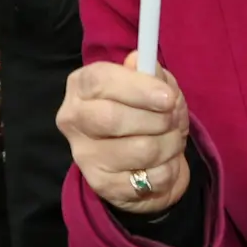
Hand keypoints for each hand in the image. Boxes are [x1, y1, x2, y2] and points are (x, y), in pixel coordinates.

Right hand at [59, 52, 191, 213]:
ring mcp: (84, 155)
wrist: (141, 161)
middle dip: (157, 120)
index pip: (101, 81)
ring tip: (171, 140)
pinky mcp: (102, 184)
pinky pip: (151, 178)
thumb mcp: (151, 86)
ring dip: (170, 144)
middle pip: (113, 118)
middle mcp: (73, 119)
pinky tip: (163, 163)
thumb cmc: (144, 113)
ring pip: (140, 149)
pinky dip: (169, 169)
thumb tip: (140, 61)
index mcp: (81, 86)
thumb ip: (149, 73)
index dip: (138, 89)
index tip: (168, 97)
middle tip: (173, 120)